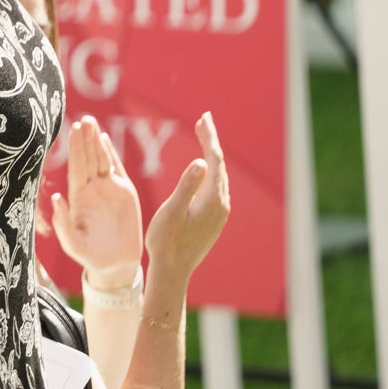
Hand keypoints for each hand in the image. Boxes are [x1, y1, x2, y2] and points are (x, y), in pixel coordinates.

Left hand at [50, 115, 143, 287]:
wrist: (114, 265)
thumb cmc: (90, 256)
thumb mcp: (73, 243)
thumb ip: (63, 222)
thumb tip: (57, 198)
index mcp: (78, 197)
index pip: (76, 167)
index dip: (75, 148)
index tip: (72, 129)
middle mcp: (91, 189)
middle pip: (87, 158)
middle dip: (85, 139)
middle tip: (83, 119)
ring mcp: (108, 189)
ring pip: (101, 159)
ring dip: (96, 141)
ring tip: (91, 121)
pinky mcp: (125, 193)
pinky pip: (117, 169)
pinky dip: (111, 154)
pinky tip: (104, 140)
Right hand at [143, 110, 230, 281]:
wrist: (173, 270)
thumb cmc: (166, 241)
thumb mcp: (172, 210)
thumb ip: (187, 186)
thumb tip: (202, 161)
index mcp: (212, 200)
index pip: (214, 161)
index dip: (209, 137)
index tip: (203, 118)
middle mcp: (221, 205)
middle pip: (220, 166)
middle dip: (212, 141)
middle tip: (204, 120)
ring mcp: (220, 213)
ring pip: (219, 177)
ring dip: (212, 156)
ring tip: (203, 137)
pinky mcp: (214, 219)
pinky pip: (216, 187)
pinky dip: (211, 171)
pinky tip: (204, 168)